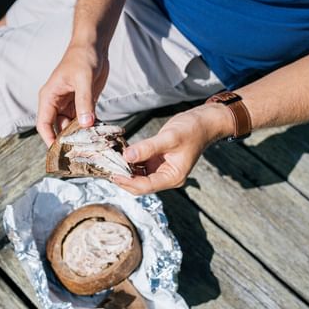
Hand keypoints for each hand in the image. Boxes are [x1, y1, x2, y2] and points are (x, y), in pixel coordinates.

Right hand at [36, 44, 108, 145]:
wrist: (94, 46)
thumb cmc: (83, 58)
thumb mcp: (83, 79)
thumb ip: (84, 101)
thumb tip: (86, 124)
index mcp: (49, 97)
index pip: (44, 124)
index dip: (49, 140)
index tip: (59, 154)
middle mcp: (57, 104)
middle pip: (59, 129)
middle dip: (68, 141)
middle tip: (81, 154)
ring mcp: (70, 105)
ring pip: (73, 127)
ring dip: (82, 136)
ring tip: (93, 147)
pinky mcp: (83, 104)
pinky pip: (85, 121)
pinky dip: (91, 128)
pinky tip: (100, 136)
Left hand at [112, 104, 231, 194]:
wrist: (202, 122)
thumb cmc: (191, 129)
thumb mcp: (169, 138)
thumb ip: (147, 148)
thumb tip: (126, 156)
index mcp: (172, 177)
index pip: (145, 186)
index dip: (127, 181)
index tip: (112, 174)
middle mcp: (166, 177)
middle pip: (139, 184)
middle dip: (122, 177)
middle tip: (105, 168)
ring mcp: (161, 170)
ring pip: (137, 175)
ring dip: (124, 169)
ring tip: (108, 161)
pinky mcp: (156, 161)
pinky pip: (139, 165)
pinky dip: (129, 161)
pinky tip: (118, 154)